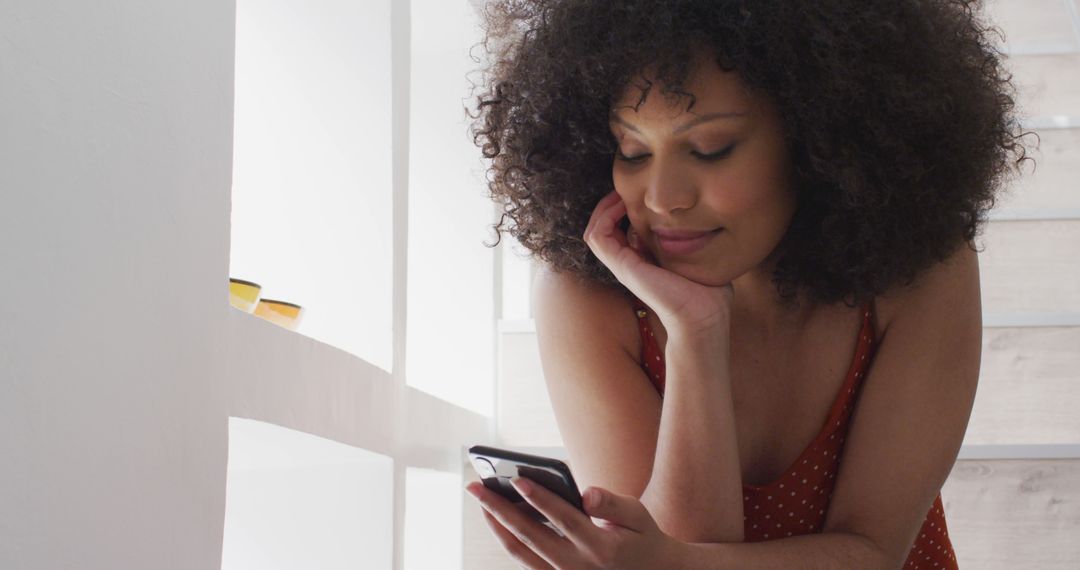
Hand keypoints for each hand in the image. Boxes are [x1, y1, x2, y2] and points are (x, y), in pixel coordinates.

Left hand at [466, 478, 686, 568]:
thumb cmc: (641, 536)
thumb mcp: (638, 515)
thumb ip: (612, 502)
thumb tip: (586, 492)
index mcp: (601, 547)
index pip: (564, 519)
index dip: (540, 498)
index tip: (517, 478)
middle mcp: (577, 566)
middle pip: (530, 536)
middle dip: (500, 509)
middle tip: (476, 486)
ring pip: (521, 552)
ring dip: (497, 526)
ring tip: (481, 500)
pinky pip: (525, 560)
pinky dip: (508, 539)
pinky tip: (497, 517)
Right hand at [583, 190, 733, 339]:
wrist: (703, 316)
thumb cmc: (707, 291)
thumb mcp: (696, 255)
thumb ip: (690, 240)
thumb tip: (697, 218)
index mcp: (643, 261)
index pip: (619, 229)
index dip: (624, 207)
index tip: (641, 191)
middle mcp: (629, 263)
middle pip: (603, 227)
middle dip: (611, 203)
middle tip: (627, 187)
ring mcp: (623, 266)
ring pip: (594, 230)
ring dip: (604, 207)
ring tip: (621, 192)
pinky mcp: (623, 266)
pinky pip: (597, 235)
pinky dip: (604, 215)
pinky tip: (623, 203)